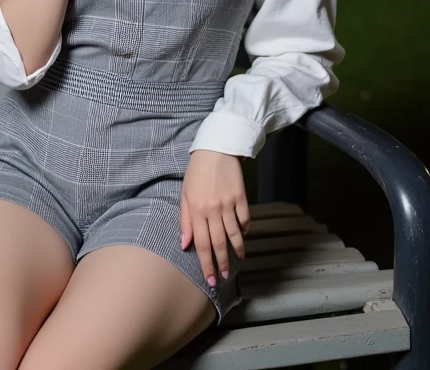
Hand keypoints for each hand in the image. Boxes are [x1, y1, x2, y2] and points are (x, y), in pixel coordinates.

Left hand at [180, 150, 249, 284]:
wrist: (216, 149)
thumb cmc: (197, 172)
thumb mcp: (185, 194)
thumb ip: (184, 220)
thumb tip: (185, 244)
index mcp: (196, 210)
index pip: (202, 244)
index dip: (206, 264)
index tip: (210, 279)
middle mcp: (213, 210)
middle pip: (219, 243)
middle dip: (221, 263)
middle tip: (224, 277)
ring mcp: (229, 204)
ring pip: (234, 235)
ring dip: (236, 251)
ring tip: (236, 260)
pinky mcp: (241, 198)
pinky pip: (244, 220)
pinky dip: (244, 230)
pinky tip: (242, 236)